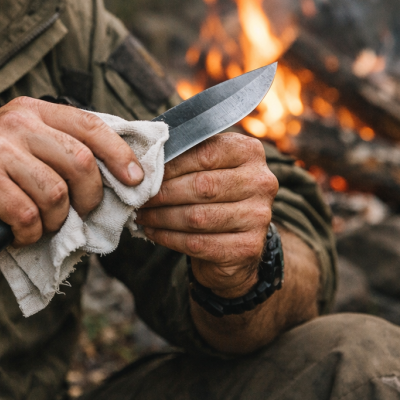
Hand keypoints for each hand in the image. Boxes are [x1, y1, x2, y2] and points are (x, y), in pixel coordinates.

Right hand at [0, 97, 143, 244]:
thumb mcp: (19, 143)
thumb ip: (58, 147)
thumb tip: (116, 170)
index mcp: (32, 110)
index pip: (91, 124)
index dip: (120, 154)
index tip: (136, 179)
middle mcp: (16, 123)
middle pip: (81, 162)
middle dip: (91, 197)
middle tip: (82, 213)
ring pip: (57, 194)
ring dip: (56, 221)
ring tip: (42, 224)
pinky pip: (28, 216)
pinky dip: (30, 234)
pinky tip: (20, 233)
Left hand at [136, 133, 278, 297]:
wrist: (235, 242)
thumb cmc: (213, 195)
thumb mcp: (206, 168)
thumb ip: (185, 157)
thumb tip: (144, 157)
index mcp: (249, 152)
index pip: (205, 153)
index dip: (171, 165)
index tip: (144, 172)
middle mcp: (261, 182)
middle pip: (202, 186)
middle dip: (163, 193)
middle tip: (137, 196)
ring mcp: (259, 216)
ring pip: (198, 217)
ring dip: (161, 217)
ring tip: (140, 215)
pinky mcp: (248, 247)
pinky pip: (199, 243)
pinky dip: (169, 238)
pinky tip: (153, 232)